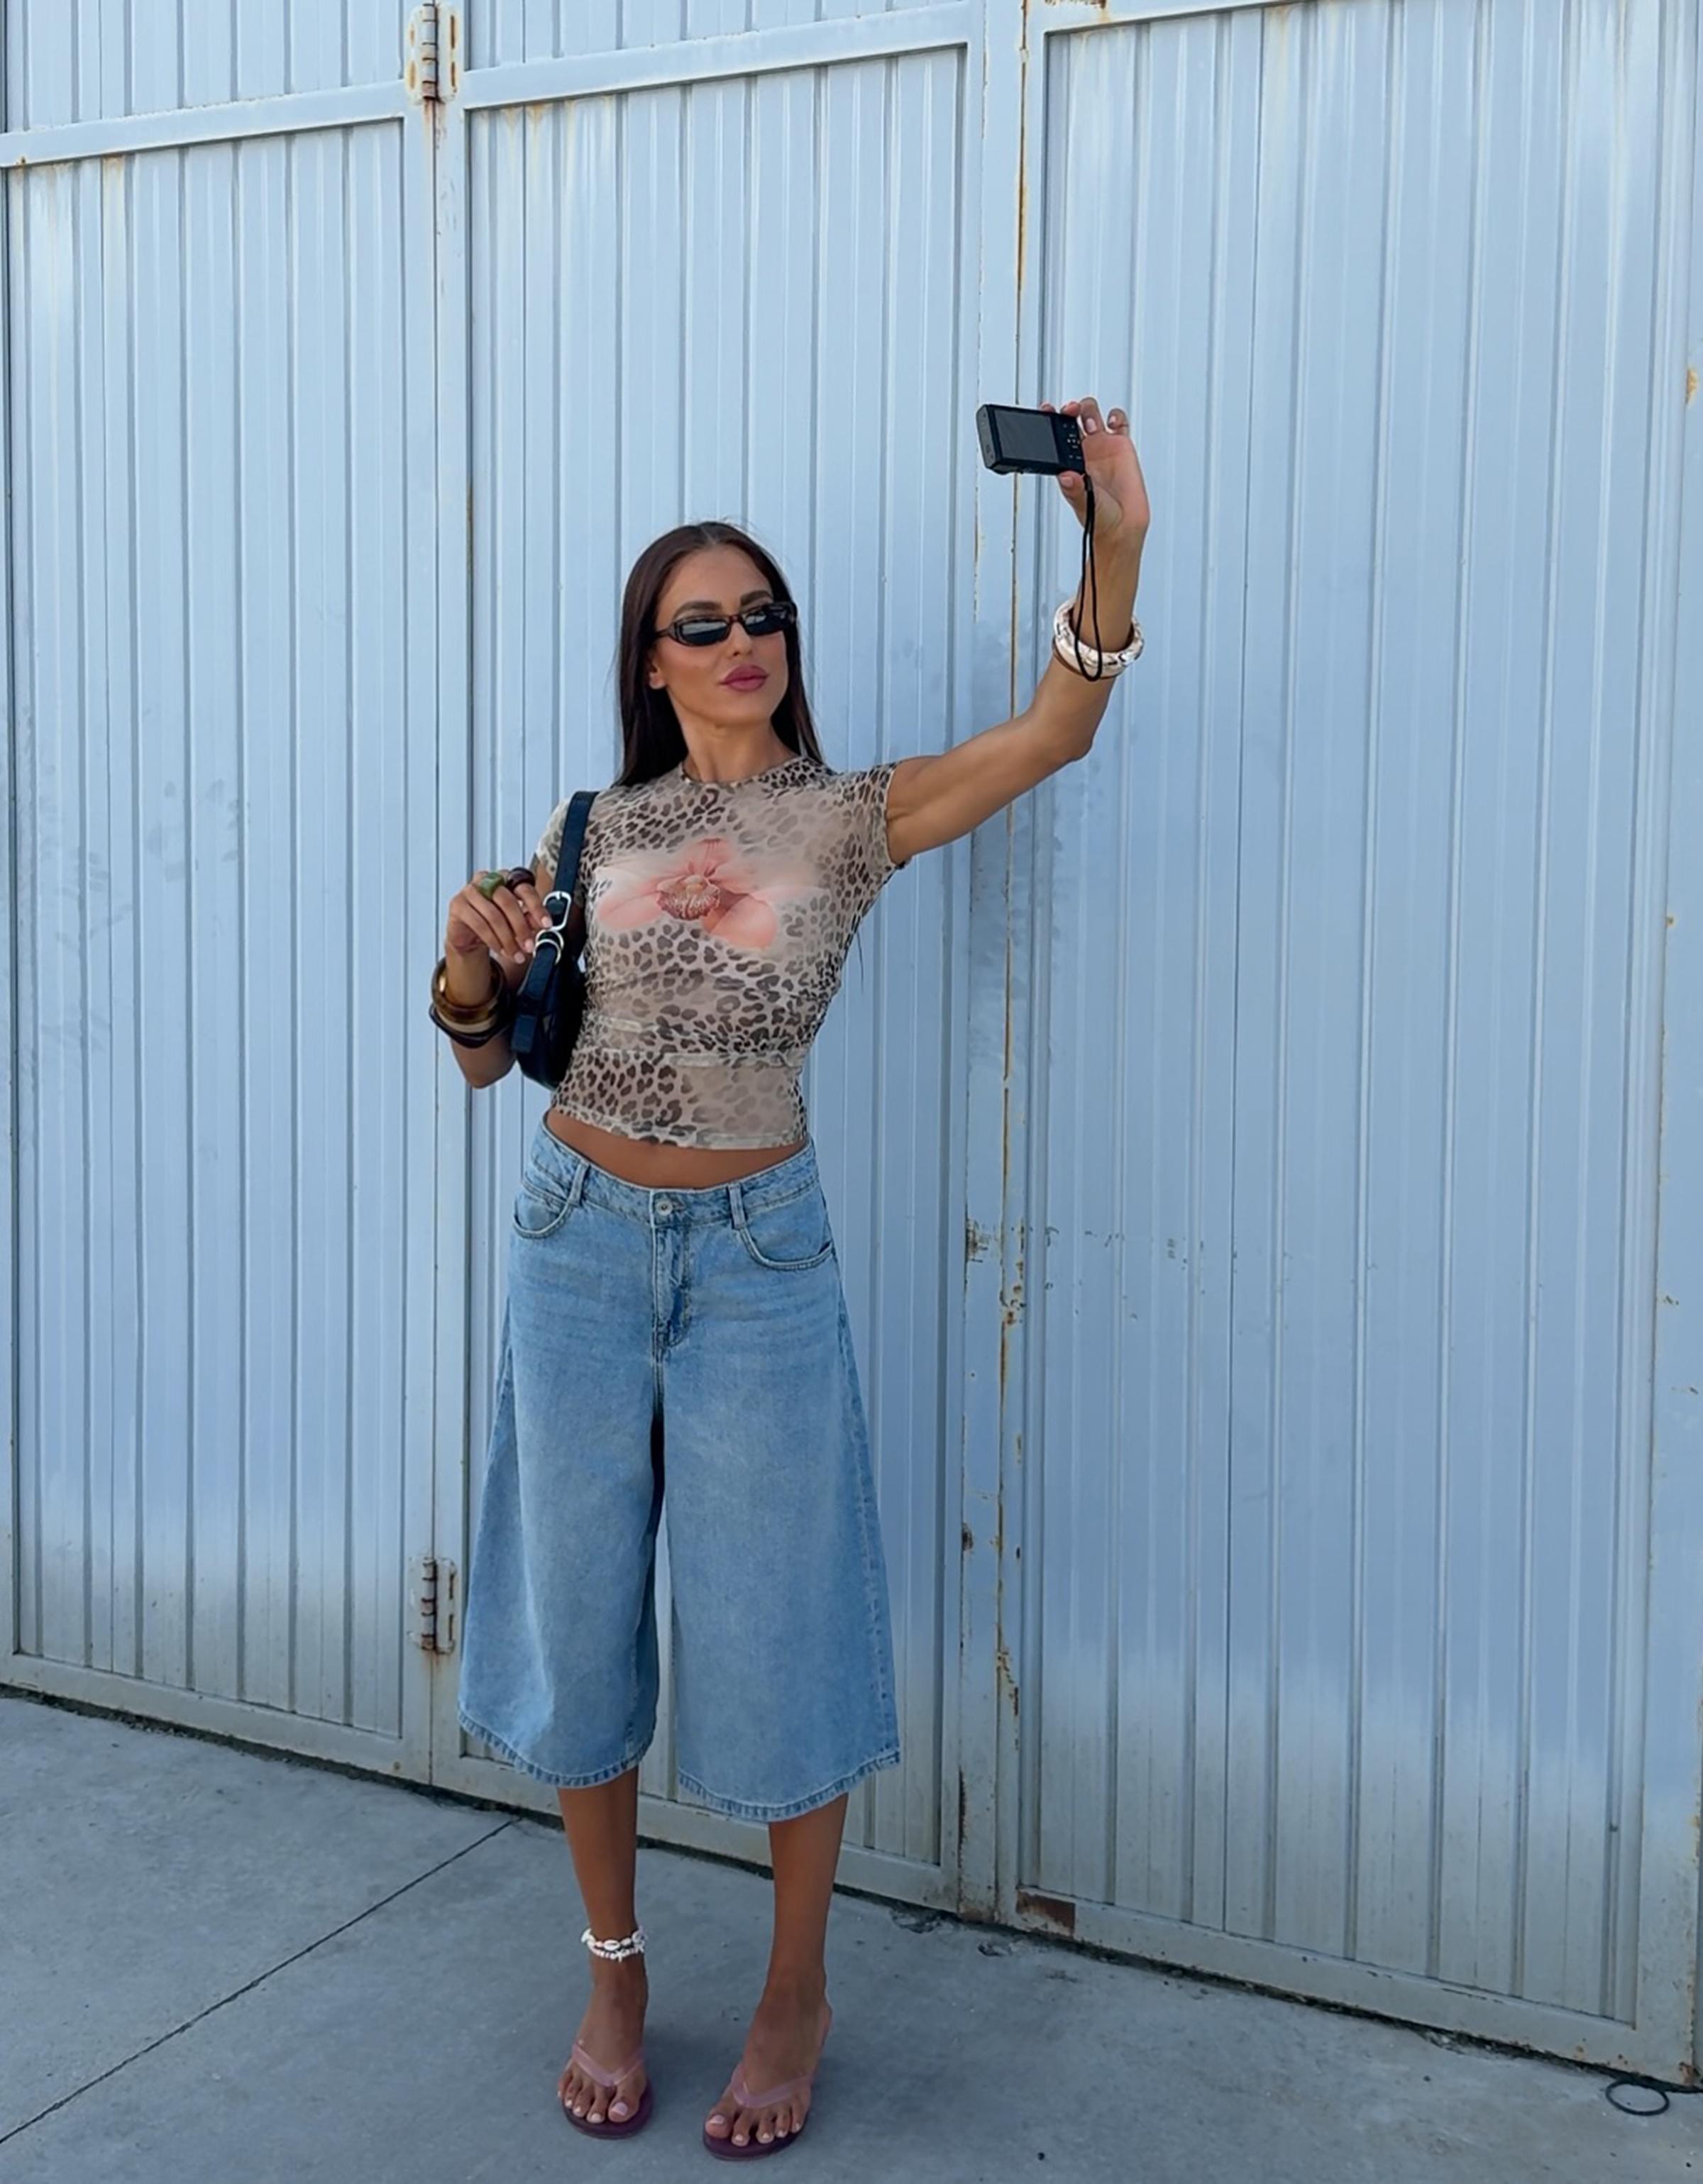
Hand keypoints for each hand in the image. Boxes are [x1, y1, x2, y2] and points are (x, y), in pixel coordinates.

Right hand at [444, 866, 553, 995]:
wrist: (469, 934)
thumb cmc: (494, 922)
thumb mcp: (516, 921)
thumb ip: (529, 919)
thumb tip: (539, 923)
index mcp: (505, 878)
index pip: (524, 888)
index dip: (536, 907)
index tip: (546, 924)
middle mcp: (486, 880)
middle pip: (507, 901)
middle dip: (521, 927)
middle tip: (529, 945)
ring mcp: (470, 891)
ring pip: (493, 915)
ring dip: (508, 939)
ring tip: (516, 953)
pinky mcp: (457, 905)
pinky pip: (479, 924)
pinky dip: (493, 941)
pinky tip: (501, 950)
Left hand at [1041, 395, 1148, 554]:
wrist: (1123, 527)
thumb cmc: (1099, 519)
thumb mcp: (1084, 504)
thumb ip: (1074, 490)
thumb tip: (1065, 477)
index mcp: (1068, 463)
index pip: (1055, 436)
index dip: (1050, 420)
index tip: (1047, 411)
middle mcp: (1083, 452)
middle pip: (1072, 419)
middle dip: (1069, 410)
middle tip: (1070, 411)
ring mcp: (1102, 447)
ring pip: (1091, 414)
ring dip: (1089, 409)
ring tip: (1090, 424)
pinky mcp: (1122, 446)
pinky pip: (1118, 422)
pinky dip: (1115, 415)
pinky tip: (1112, 423)